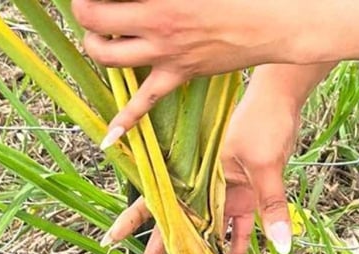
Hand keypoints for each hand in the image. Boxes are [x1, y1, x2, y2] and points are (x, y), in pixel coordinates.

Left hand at [72, 0, 325, 140]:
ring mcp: (165, 52)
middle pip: (95, 22)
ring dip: (94, 47)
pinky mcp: (180, 73)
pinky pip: (145, 101)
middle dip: (85, 14)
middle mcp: (155, 24)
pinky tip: (110, 136)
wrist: (272, 20)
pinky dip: (126, 119)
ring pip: (108, 56)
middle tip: (89, 8)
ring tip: (97, 38)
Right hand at [108, 83, 302, 253]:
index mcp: (195, 173)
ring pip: (205, 232)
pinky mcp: (246, 196)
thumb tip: (282, 243)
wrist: (282, 101)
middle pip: (176, 225)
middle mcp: (204, 186)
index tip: (112, 237)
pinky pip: (237, 229)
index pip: (158, 200)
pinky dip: (236, 248)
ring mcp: (224, 193)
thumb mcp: (266, 165)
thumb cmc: (263, 122)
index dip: (134, 220)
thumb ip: (272, 206)